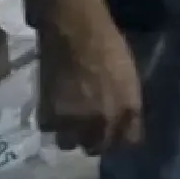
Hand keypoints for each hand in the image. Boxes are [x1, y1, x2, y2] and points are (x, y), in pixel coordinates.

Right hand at [39, 15, 143, 154]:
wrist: (76, 31)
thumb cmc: (109, 45)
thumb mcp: (130, 76)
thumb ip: (127, 102)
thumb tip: (124, 118)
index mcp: (129, 109)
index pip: (129, 141)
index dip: (121, 137)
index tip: (115, 132)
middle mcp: (105, 122)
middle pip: (98, 147)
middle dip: (95, 140)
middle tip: (88, 127)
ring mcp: (76, 122)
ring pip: (71, 144)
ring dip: (70, 134)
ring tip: (69, 118)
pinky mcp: (50, 116)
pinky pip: (49, 130)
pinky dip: (51, 121)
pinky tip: (54, 106)